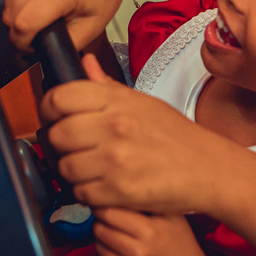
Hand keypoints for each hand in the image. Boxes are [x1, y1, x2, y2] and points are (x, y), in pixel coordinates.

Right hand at [3, 0, 131, 51]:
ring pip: (7, 5)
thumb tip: (43, 52)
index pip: (23, 24)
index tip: (33, 47)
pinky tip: (37, 6)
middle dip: (20, 33)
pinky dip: (20, 5)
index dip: (23, 43)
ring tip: (40, 20)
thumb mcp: (91, 28)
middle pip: (10, 15)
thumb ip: (64, 44)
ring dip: (18, 18)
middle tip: (39, 36)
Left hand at [41, 56, 225, 212]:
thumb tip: (83, 63)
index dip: (48, 109)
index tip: (53, 117)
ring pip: (64, 167)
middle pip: (56, 134)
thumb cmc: (175, 136)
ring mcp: (114, 160)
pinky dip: (86, 192)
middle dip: (58, 144)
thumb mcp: (141, 101)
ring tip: (88, 168)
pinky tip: (100, 185)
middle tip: (70, 148)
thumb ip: (105, 86)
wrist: (207, 169)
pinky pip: (81, 193)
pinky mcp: (118, 191)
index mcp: (116, 100)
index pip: (58, 98)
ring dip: (71, 171)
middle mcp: (113, 126)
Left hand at [93, 207, 208, 255]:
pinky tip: (119, 251)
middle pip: (99, 230)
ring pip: (98, 247)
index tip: (103, 203)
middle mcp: (135, 252)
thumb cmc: (181, 242)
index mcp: (147, 230)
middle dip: (100, 221)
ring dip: (102, 238)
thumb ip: (148, 200)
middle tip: (107, 218)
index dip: (102, 206)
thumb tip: (122, 188)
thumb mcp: (173, 215)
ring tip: (114, 234)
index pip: (109, 213)